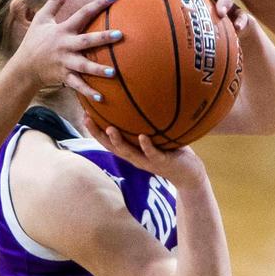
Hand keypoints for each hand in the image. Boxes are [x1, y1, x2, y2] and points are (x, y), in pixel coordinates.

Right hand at [9, 0, 120, 101]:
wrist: (24, 67)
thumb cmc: (35, 41)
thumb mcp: (41, 18)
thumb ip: (55, 1)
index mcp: (62, 30)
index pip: (82, 14)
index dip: (98, 5)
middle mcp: (65, 46)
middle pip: (86, 41)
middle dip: (103, 38)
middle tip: (120, 35)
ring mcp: (65, 62)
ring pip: (84, 66)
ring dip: (98, 70)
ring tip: (114, 72)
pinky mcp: (64, 77)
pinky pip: (77, 85)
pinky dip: (88, 92)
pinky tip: (102, 97)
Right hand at [83, 115, 206, 185]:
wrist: (190, 175)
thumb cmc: (173, 153)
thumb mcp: (158, 138)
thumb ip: (148, 125)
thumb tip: (144, 101)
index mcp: (132, 152)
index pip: (108, 141)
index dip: (95, 131)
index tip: (84, 115)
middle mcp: (136, 158)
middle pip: (111, 147)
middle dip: (98, 134)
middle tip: (87, 119)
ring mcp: (148, 161)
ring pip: (129, 152)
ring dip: (118, 141)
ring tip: (110, 129)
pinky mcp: (162, 163)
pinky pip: (153, 154)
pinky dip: (146, 146)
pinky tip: (142, 137)